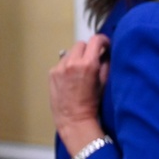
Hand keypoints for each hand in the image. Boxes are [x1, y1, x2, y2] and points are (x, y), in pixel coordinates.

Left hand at [50, 35, 110, 155]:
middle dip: (89, 49)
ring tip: (81, 69)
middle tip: (93, 59)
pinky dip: (68, 65)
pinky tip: (71, 77)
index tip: (106, 45)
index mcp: (87, 64)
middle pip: (81, 44)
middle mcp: (71, 63)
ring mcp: (59, 67)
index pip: (95, 40)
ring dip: (77, 57)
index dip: (103, 40)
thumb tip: (106, 54)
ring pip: (70, 52)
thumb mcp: (104, 83)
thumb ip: (106, 65)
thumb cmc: (92, 104)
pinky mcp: (51, 73)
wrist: (73, 119)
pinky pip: (62, 62)